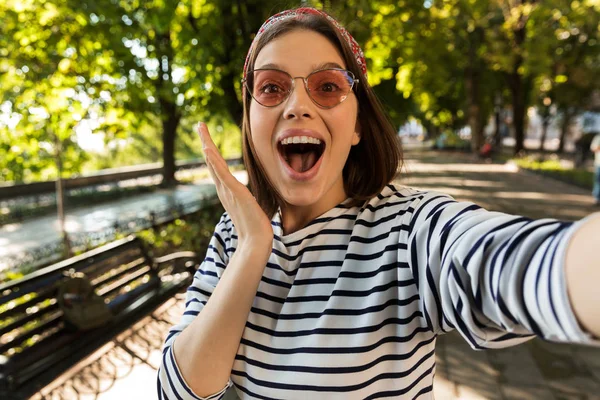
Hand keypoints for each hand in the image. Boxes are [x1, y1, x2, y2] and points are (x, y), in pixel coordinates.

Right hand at [197, 122, 273, 252]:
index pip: (218, 168)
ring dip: (207, 144)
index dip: (212, 152)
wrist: (256, 242)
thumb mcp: (251, 208)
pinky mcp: (234, 193)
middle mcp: (224, 190)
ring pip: (214, 163)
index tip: (207, 139)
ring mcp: (227, 191)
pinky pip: (222, 174)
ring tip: (201, 128)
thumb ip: (248, 201)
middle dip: (206, 142)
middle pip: (211, 161)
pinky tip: (207, 149)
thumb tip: (252, 200)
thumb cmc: (256, 229)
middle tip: (200, 125)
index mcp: (228, 192)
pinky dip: (214, 161)